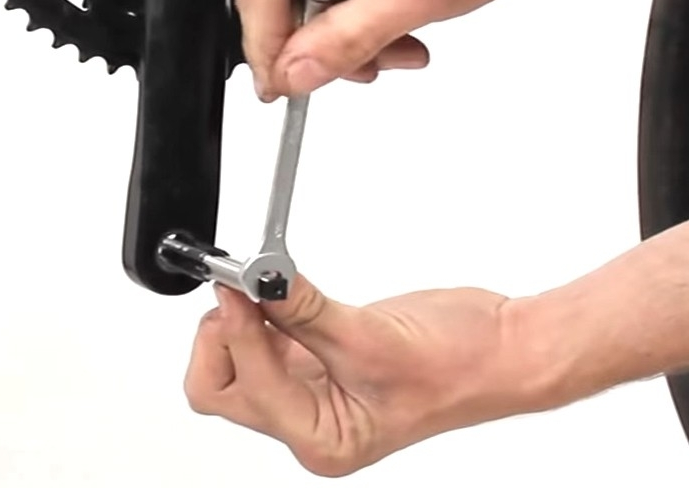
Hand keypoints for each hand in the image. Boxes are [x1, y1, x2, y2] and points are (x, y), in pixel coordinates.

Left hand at [184, 276, 533, 476]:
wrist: (498, 348)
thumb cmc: (459, 366)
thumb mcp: (373, 337)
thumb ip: (305, 311)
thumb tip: (259, 284)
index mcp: (323, 439)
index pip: (250, 389)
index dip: (239, 329)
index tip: (240, 281)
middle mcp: (311, 421)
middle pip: (222, 389)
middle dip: (221, 336)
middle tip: (239, 289)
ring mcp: (312, 389)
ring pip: (238, 363)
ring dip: (238, 321)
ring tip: (256, 284)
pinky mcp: (319, 357)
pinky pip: (266, 338)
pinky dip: (258, 312)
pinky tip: (272, 290)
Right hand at [232, 0, 552, 100]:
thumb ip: (348, 37)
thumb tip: (294, 72)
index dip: (268, 44)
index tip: (282, 87)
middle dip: (317, 44)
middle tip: (362, 68)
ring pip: (295, 7)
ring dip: (341, 42)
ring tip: (395, 47)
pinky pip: (315, 1)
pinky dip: (348, 28)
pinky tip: (389, 31)